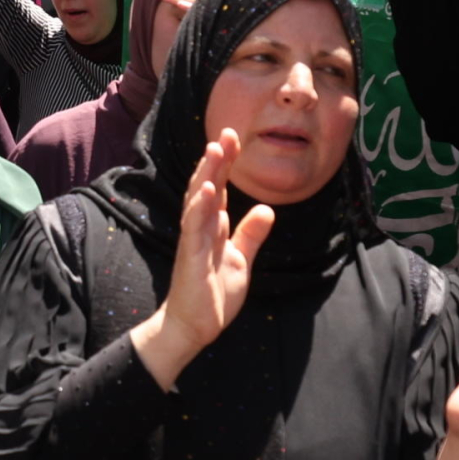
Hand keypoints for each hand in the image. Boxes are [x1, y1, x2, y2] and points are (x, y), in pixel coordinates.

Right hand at [128, 129, 273, 390]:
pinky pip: (194, 225)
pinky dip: (201, 205)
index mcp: (213, 227)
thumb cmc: (213, 295)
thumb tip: (268, 210)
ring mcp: (193, 240)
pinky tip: (209, 187)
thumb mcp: (240, 260)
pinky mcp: (190, 255)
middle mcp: (200, 228)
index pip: (221, 189)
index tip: (235, 139)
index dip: (226, 164)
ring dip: (207, 173)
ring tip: (215, 149)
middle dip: (217, 159)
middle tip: (227, 132)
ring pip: (199, 199)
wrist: (194, 327)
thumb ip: (251, 235)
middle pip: (208, 186)